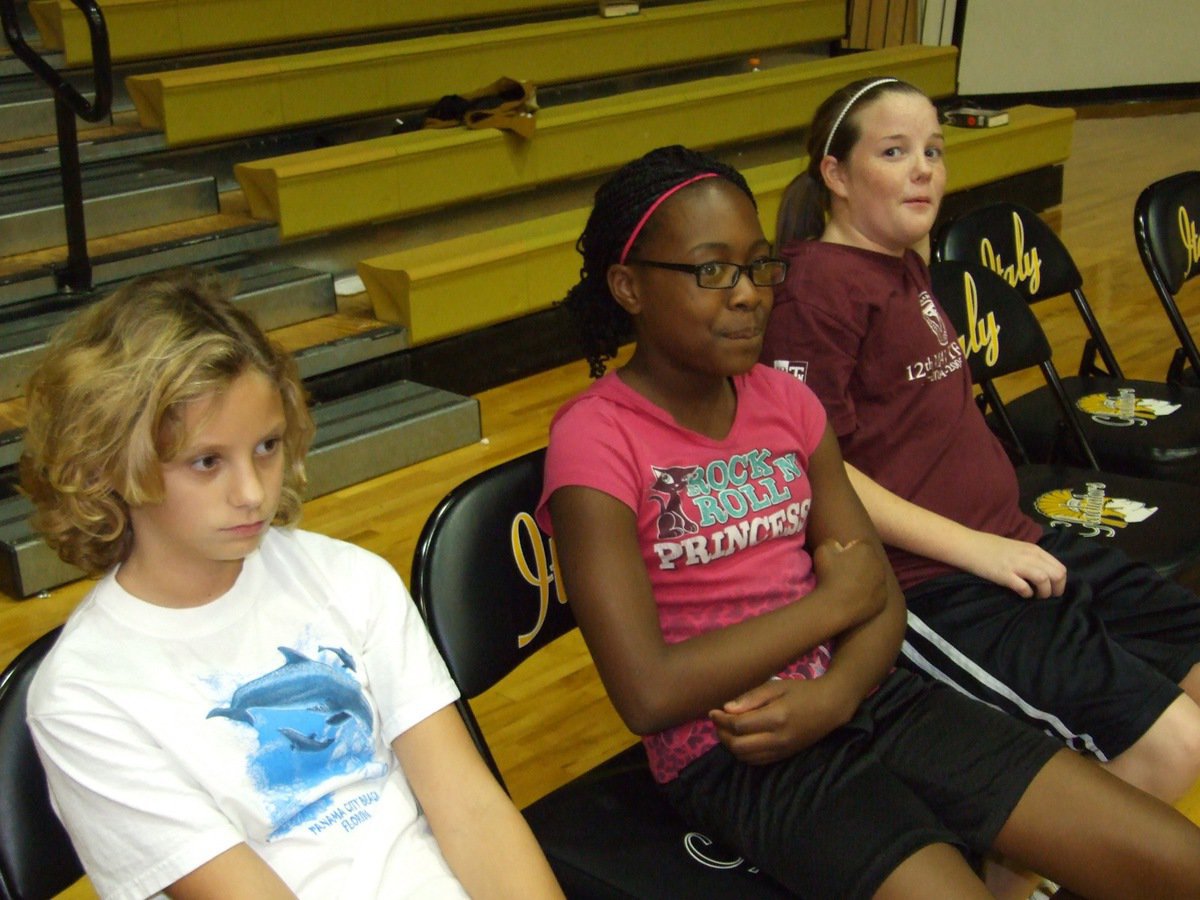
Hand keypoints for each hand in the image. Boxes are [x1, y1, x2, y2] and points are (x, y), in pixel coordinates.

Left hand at [709, 677, 853, 764]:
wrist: (830, 707)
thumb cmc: (801, 692)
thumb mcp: (776, 686)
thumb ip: (751, 698)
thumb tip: (726, 709)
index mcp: (776, 717)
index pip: (738, 726)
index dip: (721, 720)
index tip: (713, 711)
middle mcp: (778, 739)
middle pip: (738, 746)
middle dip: (722, 735)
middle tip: (718, 721)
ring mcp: (781, 751)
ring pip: (745, 757)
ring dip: (730, 745)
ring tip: (726, 730)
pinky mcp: (783, 757)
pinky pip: (756, 761)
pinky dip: (743, 753)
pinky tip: (740, 739)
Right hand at [811, 538, 887, 626]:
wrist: (835, 605)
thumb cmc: (828, 575)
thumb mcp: (823, 550)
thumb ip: (833, 543)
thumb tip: (839, 546)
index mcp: (866, 549)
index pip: (859, 545)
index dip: (848, 551)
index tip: (839, 560)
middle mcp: (879, 563)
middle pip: (869, 560)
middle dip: (859, 564)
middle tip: (843, 574)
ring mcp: (883, 582)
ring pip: (874, 577)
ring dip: (865, 579)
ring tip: (849, 587)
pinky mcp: (883, 599)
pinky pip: (876, 593)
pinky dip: (868, 595)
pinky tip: (855, 599)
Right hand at [957, 532, 1066, 598]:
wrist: (969, 545)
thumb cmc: (992, 548)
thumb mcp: (1018, 549)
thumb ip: (1032, 559)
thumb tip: (1045, 574)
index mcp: (1034, 550)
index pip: (1060, 568)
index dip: (1061, 583)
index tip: (1053, 589)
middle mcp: (1029, 556)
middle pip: (1057, 575)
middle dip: (1056, 589)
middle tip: (1046, 595)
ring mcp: (1017, 565)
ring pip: (1044, 580)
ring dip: (1043, 593)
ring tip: (1035, 596)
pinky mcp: (1005, 575)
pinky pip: (1024, 587)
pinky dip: (1027, 593)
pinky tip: (1022, 594)